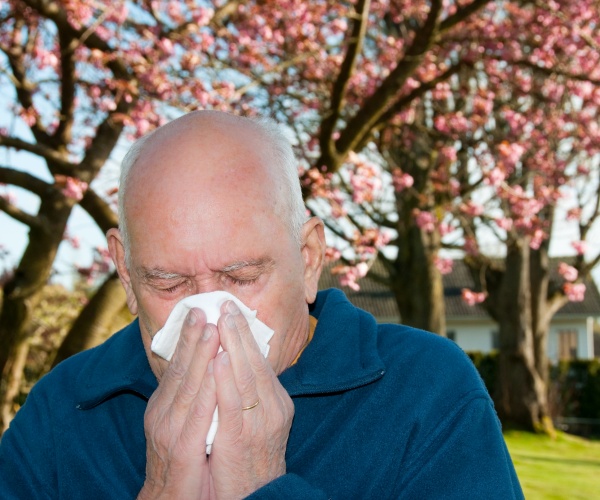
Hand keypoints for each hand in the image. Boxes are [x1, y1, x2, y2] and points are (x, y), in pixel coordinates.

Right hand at [138, 308, 220, 498]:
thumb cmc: (182, 459)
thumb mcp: (183, 421)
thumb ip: (193, 395)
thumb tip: (209, 365)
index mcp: (165, 404)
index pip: (178, 365)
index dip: (188, 337)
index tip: (199, 311)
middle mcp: (163, 412)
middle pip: (180, 368)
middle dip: (192, 337)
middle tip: (203, 308)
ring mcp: (170, 429)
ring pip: (187, 385)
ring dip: (199, 355)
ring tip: (211, 328)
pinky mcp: (181, 448)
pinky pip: (197, 415)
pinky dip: (207, 389)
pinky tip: (216, 370)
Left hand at [209, 301, 294, 498]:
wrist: (256, 496)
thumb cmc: (251, 459)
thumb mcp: (259, 421)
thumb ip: (250, 394)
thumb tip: (234, 364)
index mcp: (277, 402)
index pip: (260, 361)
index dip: (245, 336)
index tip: (233, 312)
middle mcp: (274, 408)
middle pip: (255, 362)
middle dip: (240, 331)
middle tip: (226, 304)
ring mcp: (261, 423)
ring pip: (246, 377)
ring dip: (233, 346)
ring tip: (222, 320)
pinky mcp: (242, 439)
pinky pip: (234, 405)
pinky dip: (225, 381)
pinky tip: (217, 360)